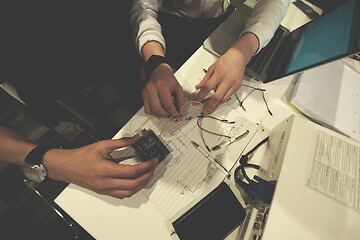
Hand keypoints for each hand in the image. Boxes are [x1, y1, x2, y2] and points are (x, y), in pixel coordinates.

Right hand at [43, 135, 158, 198]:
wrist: (65, 166)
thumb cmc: (80, 157)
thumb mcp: (102, 145)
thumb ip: (121, 142)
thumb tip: (135, 138)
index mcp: (106, 170)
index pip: (132, 171)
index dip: (146, 166)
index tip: (153, 160)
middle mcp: (106, 183)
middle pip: (134, 184)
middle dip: (147, 176)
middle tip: (153, 167)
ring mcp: (105, 190)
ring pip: (129, 192)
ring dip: (141, 185)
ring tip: (147, 174)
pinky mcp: (104, 192)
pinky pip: (122, 195)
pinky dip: (132, 190)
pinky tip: (136, 182)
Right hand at [142, 63, 182, 116]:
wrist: (156, 70)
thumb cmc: (166, 78)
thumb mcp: (177, 87)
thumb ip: (180, 100)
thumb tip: (180, 111)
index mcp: (161, 85)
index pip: (167, 104)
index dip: (173, 112)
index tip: (177, 115)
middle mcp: (151, 89)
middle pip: (158, 109)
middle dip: (166, 115)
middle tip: (171, 114)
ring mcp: (145, 93)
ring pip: (151, 111)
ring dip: (160, 114)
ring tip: (166, 112)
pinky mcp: (143, 96)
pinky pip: (147, 109)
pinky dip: (154, 112)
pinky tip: (159, 109)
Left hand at [194, 32, 258, 114]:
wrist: (238, 57)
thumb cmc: (226, 61)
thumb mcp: (212, 68)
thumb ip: (205, 79)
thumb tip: (198, 87)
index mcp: (219, 74)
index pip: (207, 88)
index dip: (200, 96)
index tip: (196, 102)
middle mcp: (227, 80)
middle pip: (217, 97)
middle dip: (210, 106)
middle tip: (205, 111)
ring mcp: (233, 84)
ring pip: (224, 99)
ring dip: (216, 106)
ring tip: (210, 110)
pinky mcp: (237, 87)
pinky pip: (229, 97)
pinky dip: (222, 101)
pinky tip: (218, 103)